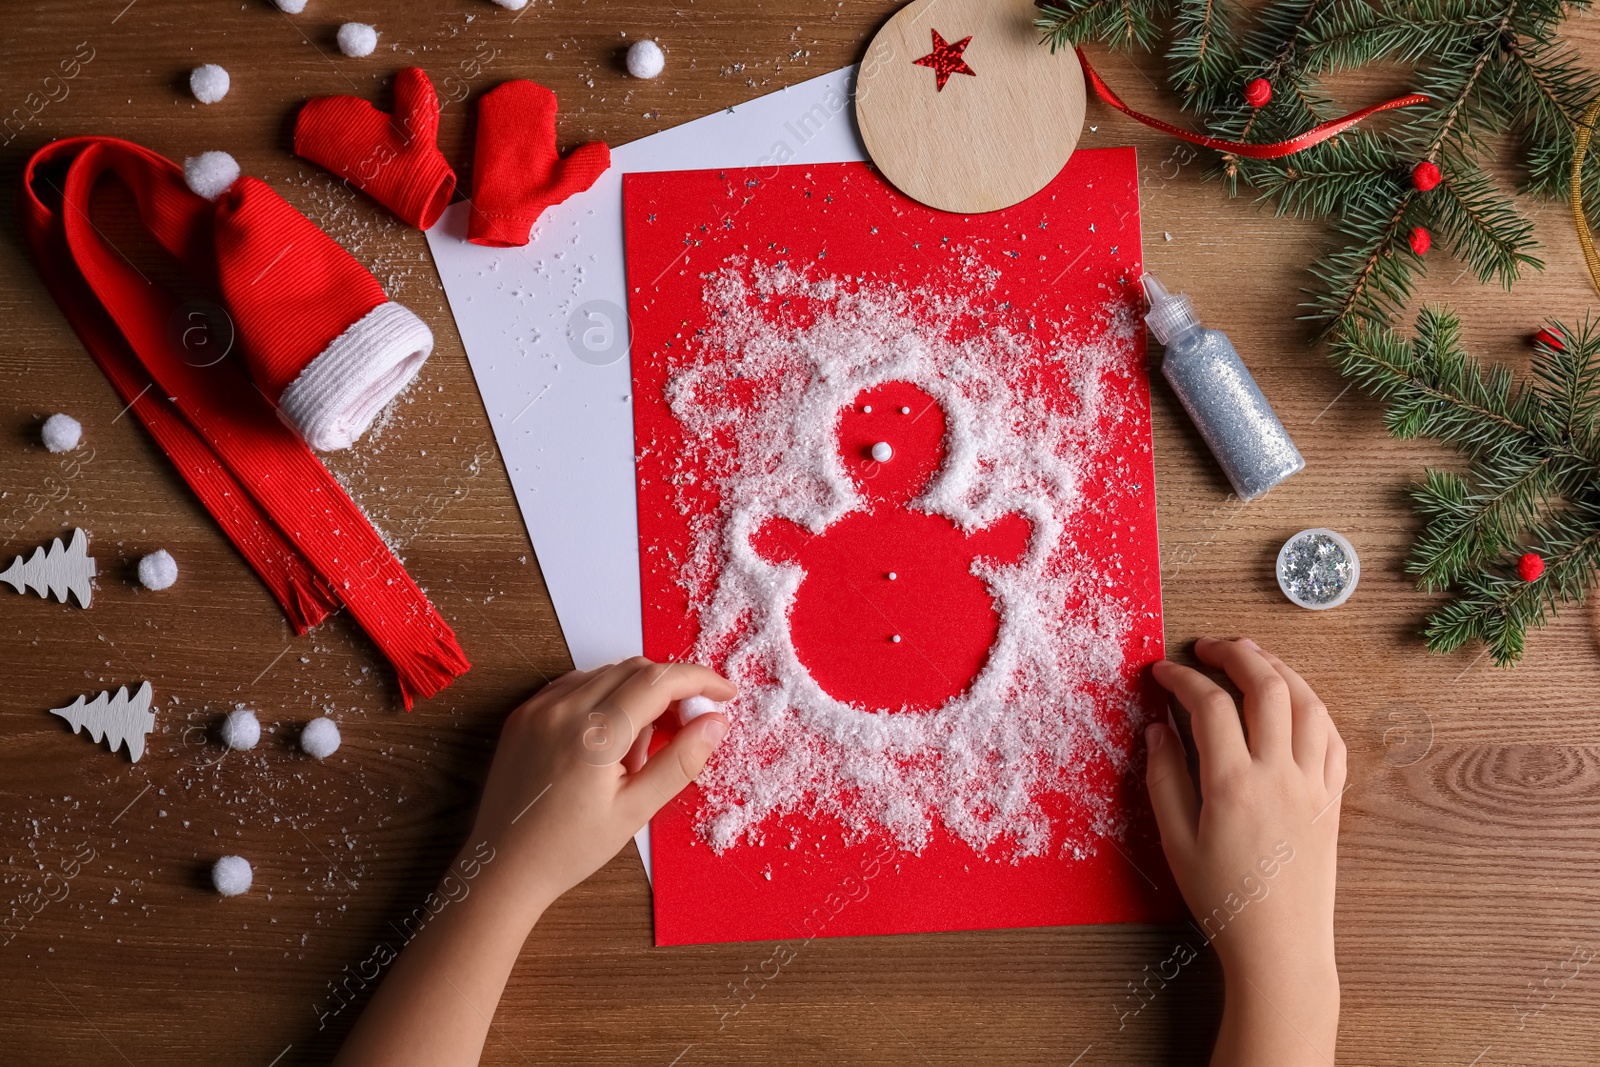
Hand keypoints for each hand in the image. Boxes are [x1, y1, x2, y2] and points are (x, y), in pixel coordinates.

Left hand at [468, 658, 735, 923]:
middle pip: (635, 668)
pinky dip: (605, 696)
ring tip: (640, 749)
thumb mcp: (635, 811)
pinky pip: (576, 684)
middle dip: (671, 687)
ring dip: (638, 692)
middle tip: (689, 724)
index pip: (659, 682)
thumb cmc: (569, 849)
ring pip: (607, 672)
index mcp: (594, 735)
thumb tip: (716, 723)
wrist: (502, 868)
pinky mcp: (524, 714)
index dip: (699, 680)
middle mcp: (562, 709)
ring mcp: (538, 707)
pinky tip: (610, 737)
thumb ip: (680, 762)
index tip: (725, 694)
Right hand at [1146, 638, 1345, 1066]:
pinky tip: (1292, 701)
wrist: (1281, 946)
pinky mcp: (1333, 799)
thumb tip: (1156, 728)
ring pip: (1307, 702)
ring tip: (1251, 659)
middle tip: (1207, 647)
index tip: (1161, 672)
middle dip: (1236, 654)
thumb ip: (1164, 778)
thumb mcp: (1175, 842)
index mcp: (1234, 784)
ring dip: (1279, 669)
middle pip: (1267, 687)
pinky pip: (1331, 736)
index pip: (1209, 705)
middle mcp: (1280, 775)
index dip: (1182, 678)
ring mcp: (1314, 784)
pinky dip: (1311, 706)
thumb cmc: (1222, 900)